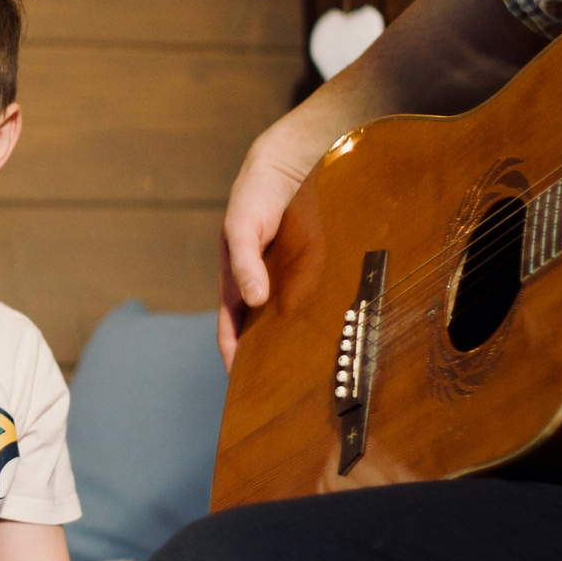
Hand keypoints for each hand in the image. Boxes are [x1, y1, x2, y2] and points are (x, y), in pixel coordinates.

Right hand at [216, 139, 313, 366]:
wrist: (292, 166)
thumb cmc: (255, 197)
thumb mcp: (242, 230)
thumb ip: (245, 265)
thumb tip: (254, 301)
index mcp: (235, 281)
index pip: (230, 328)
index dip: (232, 355)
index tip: (238, 384)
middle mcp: (260, 287)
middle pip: (259, 332)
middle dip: (264, 360)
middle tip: (276, 394)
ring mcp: (286, 281)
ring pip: (288, 323)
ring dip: (293, 347)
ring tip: (306, 380)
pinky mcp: (312, 271)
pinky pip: (315, 304)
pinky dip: (319, 323)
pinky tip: (331, 342)